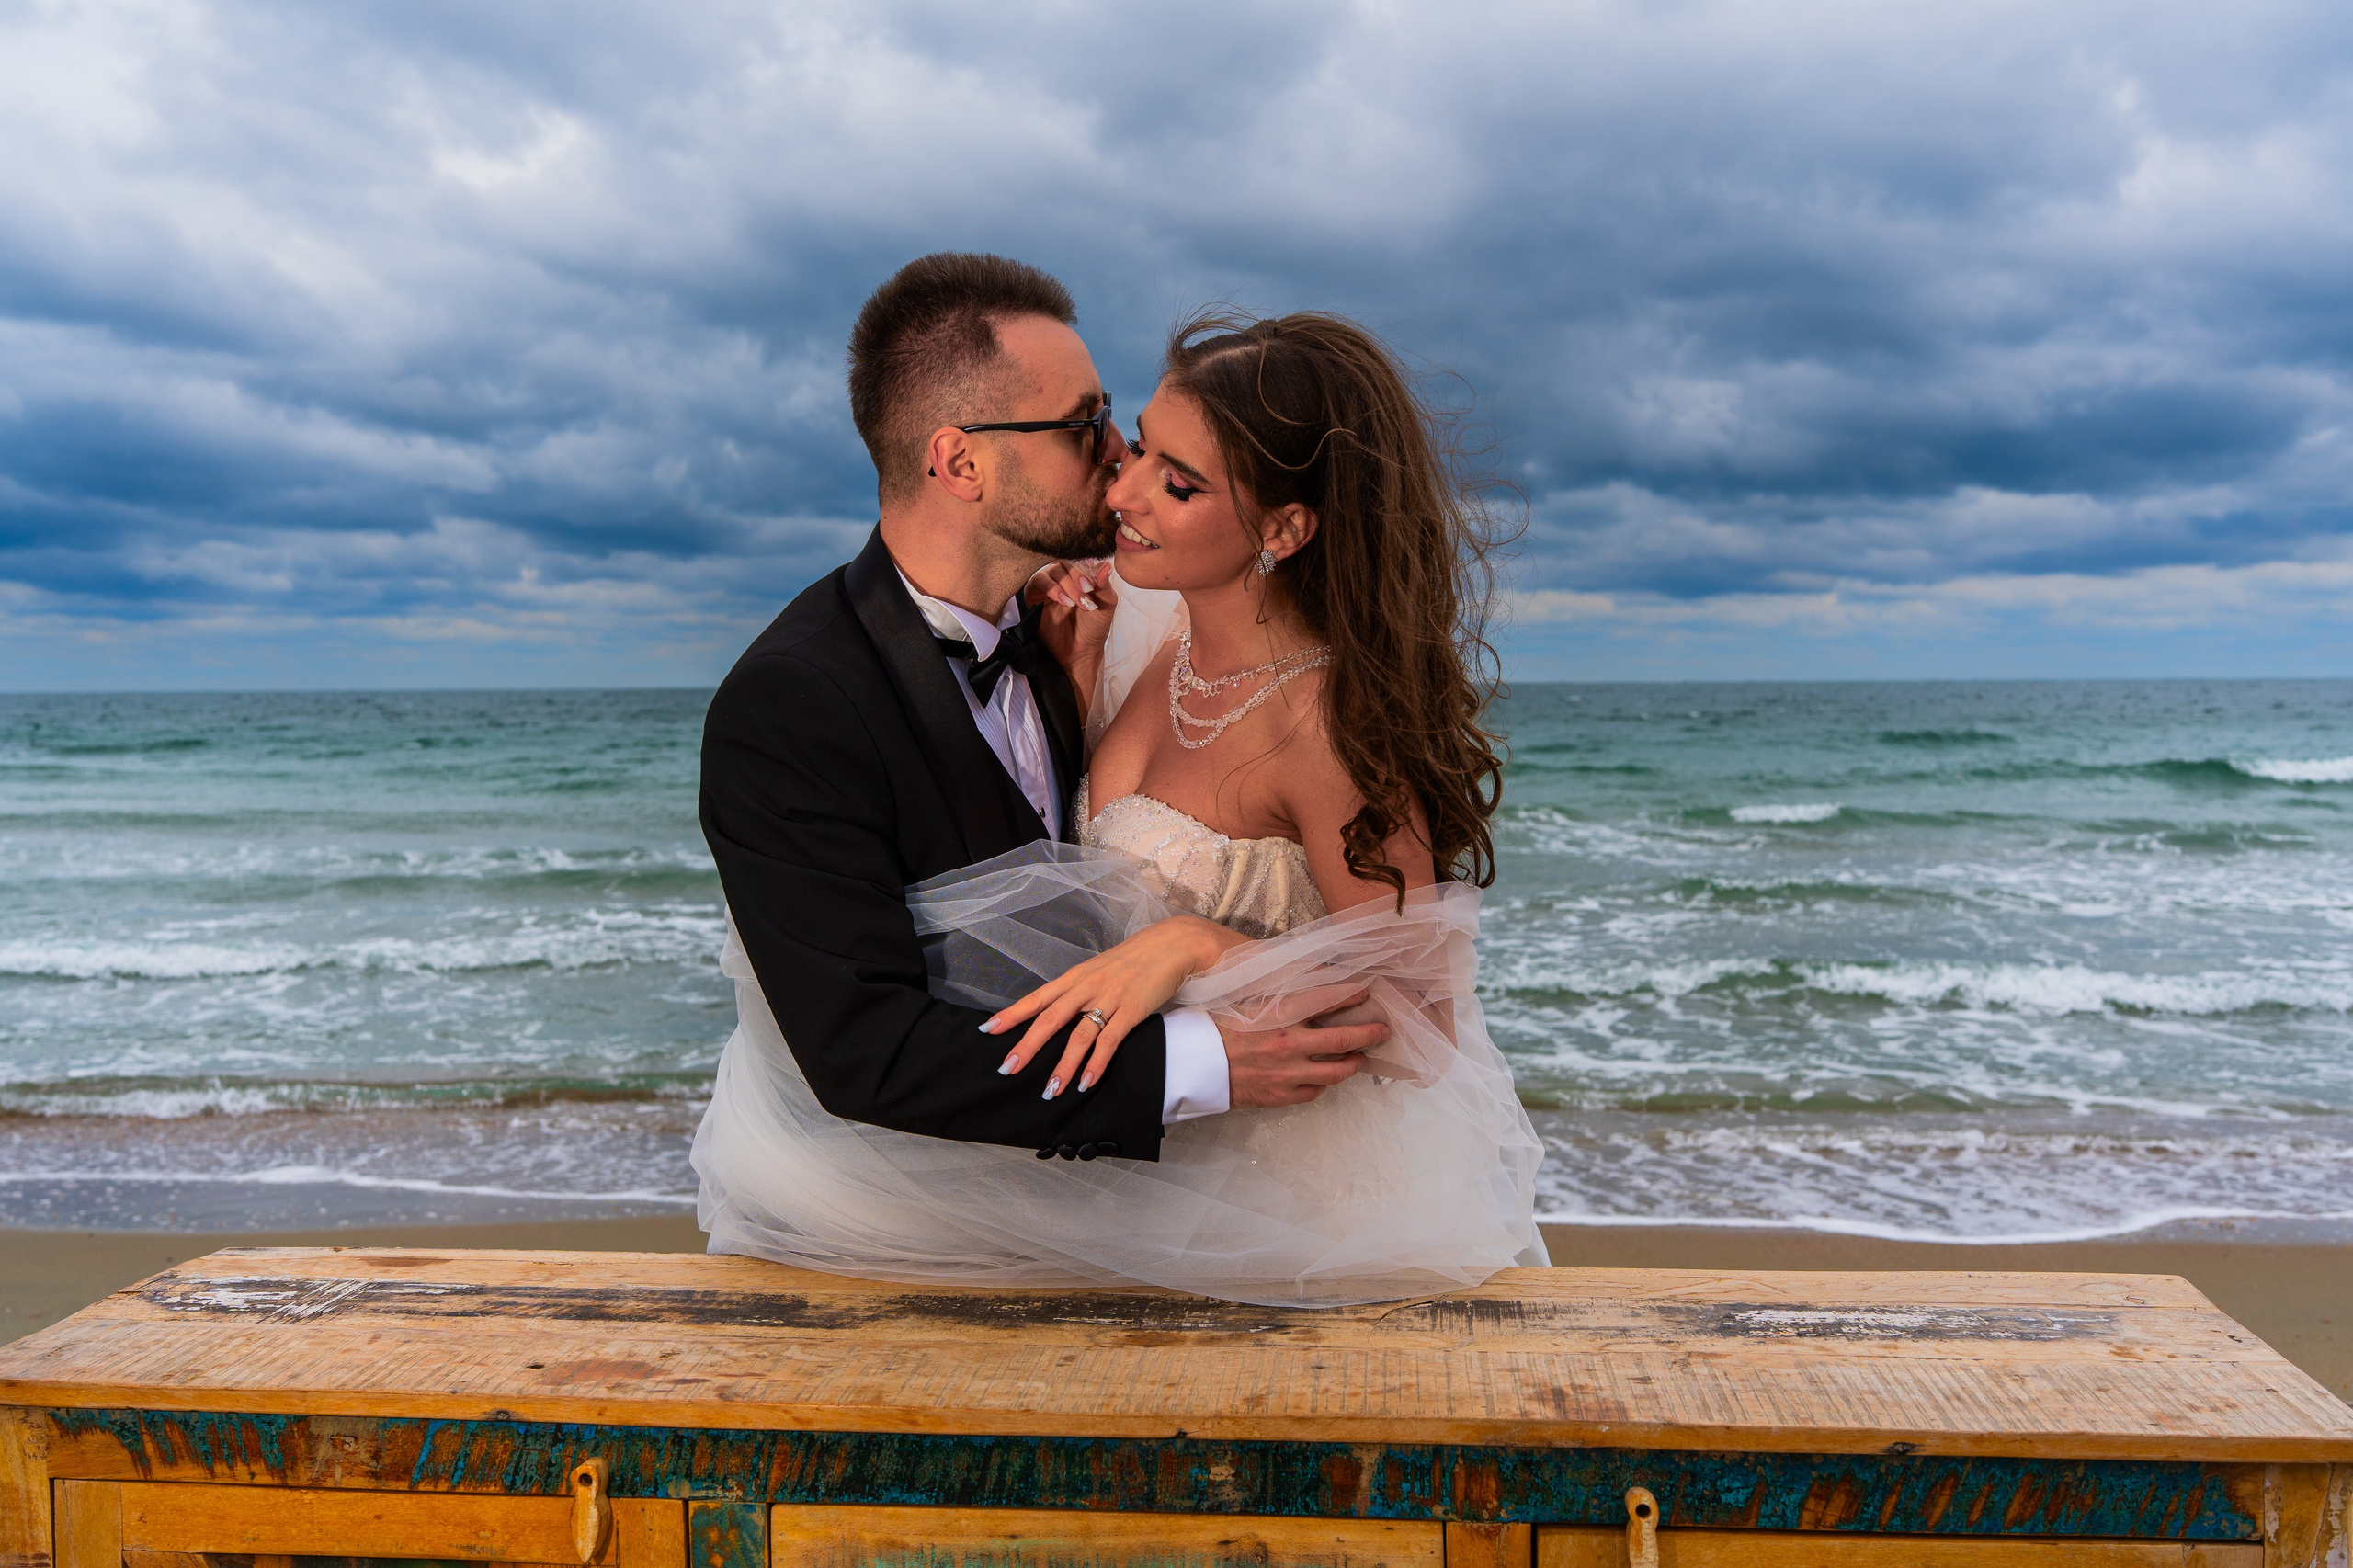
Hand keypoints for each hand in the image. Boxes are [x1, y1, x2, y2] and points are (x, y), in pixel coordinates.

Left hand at [982, 915, 1248, 1097]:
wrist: (1172, 945)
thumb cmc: (1135, 960)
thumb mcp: (1100, 971)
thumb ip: (1080, 991)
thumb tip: (1060, 1014)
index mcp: (1076, 977)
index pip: (1037, 998)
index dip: (1012, 1014)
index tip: (987, 1030)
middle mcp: (1086, 987)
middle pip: (1049, 1019)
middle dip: (1026, 1046)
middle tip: (1007, 1069)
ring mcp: (1109, 999)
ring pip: (1078, 1036)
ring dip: (1062, 1066)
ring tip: (1049, 1090)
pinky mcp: (1131, 1011)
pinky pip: (1109, 1042)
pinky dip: (1096, 1064)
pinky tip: (1086, 1083)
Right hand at [1029, 559, 1117, 717]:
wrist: (1080, 650)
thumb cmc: (1094, 627)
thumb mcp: (1106, 605)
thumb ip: (1105, 585)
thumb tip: (1105, 564)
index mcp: (1081, 576)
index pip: (1081, 561)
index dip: (1085, 571)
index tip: (1092, 587)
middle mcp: (1064, 578)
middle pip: (1065, 564)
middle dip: (1075, 579)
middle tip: (1084, 596)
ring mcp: (1049, 585)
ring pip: (1052, 570)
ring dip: (1064, 584)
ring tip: (1073, 603)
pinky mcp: (1034, 594)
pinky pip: (1037, 581)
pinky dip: (1051, 588)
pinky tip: (1062, 601)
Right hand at [1219, 988, 1387, 1107]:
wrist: (1195, 1065)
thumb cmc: (1216, 1028)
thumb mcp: (1247, 1002)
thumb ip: (1279, 999)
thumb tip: (1305, 989)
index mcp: (1281, 1015)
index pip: (1328, 1000)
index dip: (1351, 995)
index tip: (1364, 992)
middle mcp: (1290, 1044)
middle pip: (1344, 1039)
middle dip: (1368, 1033)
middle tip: (1382, 1030)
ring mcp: (1288, 1073)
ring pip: (1337, 1071)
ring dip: (1354, 1063)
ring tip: (1360, 1057)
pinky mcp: (1282, 1096)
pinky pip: (1315, 1091)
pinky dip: (1325, 1082)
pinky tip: (1328, 1075)